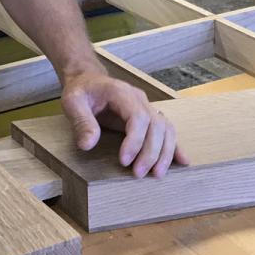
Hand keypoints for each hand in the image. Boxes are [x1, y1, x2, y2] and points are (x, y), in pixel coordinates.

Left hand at [60, 69, 188, 177]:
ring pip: (166, 129)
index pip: (138, 117)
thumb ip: (80, 121)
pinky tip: (182, 161)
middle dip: (150, 152)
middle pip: (156, 125)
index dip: (135, 141)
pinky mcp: (148, 116)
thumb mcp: (72, 102)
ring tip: (155, 174)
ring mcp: (146, 107)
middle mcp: (139, 99)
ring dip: (164, 152)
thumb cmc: (80, 90)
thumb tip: (88, 145)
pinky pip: (166, 130)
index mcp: (121, 92)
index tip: (124, 161)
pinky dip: (175, 146)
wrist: (88, 80)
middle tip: (138, 174)